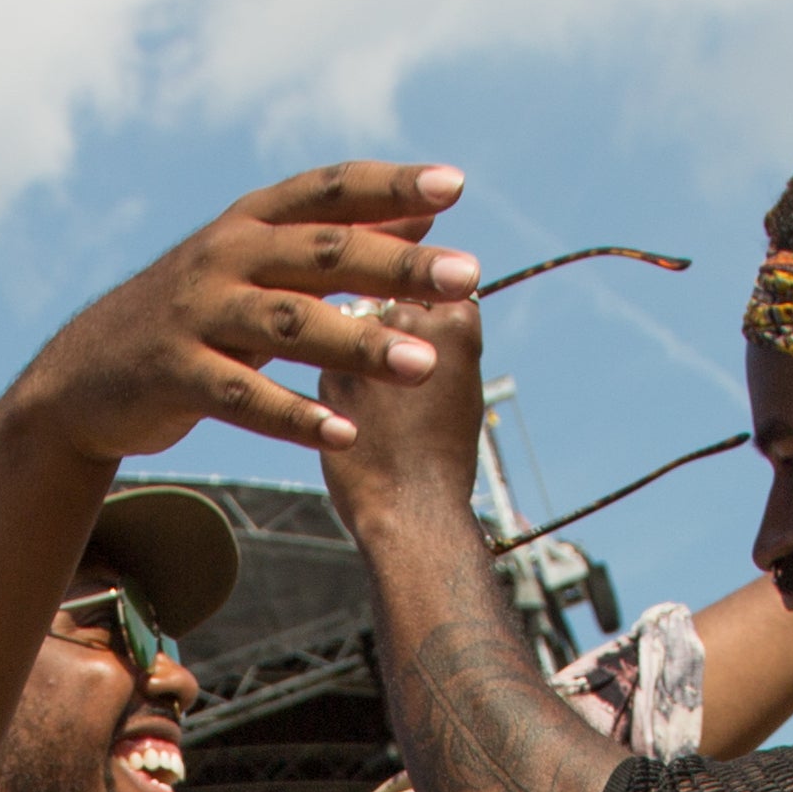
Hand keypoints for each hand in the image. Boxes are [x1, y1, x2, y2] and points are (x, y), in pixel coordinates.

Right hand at [10, 163, 475, 465]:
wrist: (87, 374)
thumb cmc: (196, 314)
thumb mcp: (261, 265)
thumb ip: (340, 237)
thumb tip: (427, 204)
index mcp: (251, 221)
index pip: (330, 191)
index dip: (391, 184)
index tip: (456, 185)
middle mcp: (226, 254)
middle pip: (324, 253)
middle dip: (398, 263)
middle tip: (465, 274)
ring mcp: (198, 313)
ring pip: (291, 324)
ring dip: (361, 345)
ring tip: (423, 365)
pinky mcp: (177, 373)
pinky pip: (245, 396)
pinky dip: (294, 416)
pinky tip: (344, 434)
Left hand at [317, 284, 486, 529]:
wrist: (411, 510)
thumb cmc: (445, 457)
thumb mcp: (463, 386)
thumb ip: (442, 341)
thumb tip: (415, 314)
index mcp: (457, 322)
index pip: (436, 281)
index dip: (430, 307)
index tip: (429, 339)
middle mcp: (411, 320)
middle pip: (392, 290)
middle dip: (390, 317)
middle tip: (397, 366)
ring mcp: (364, 342)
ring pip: (357, 317)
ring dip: (359, 339)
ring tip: (378, 395)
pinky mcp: (328, 367)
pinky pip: (329, 351)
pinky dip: (338, 370)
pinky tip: (356, 409)